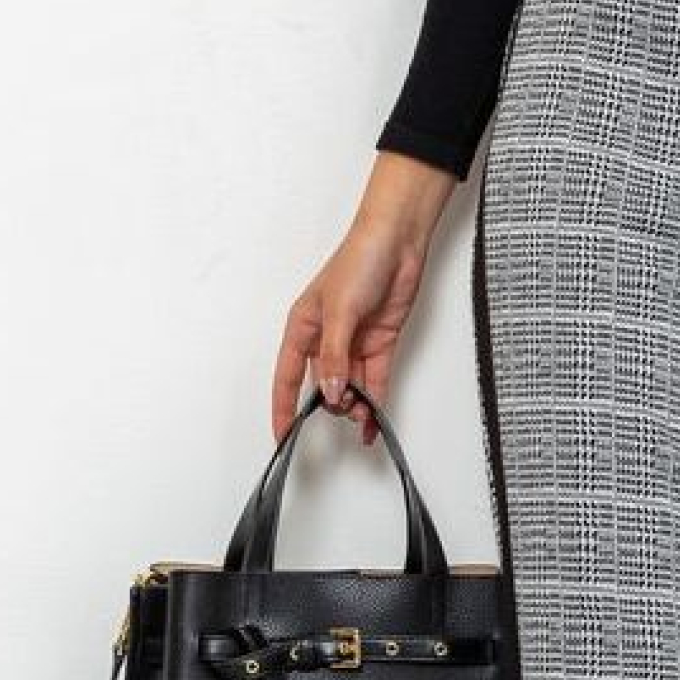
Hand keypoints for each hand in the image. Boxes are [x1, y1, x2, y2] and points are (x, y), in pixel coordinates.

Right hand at [271, 155, 455, 448]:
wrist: (398, 243)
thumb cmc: (359, 261)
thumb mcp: (339, 312)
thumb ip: (333, 356)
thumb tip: (328, 391)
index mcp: (303, 329)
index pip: (286, 377)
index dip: (282, 407)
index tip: (282, 435)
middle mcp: (326, 339)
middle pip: (321, 385)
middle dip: (331, 404)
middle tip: (346, 409)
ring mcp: (353, 343)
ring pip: (350, 387)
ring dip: (356, 406)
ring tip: (365, 419)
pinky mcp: (379, 343)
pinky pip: (373, 380)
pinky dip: (375, 400)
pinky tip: (375, 420)